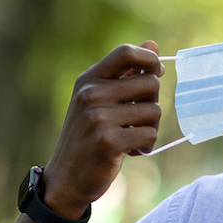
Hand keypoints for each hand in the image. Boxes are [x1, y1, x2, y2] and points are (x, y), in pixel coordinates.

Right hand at [40, 41, 163, 217]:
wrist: (66, 177)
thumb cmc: (88, 136)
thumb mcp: (100, 100)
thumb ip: (126, 73)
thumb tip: (153, 46)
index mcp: (89, 80)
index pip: (126, 52)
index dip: (149, 59)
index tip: (156, 72)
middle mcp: (91, 94)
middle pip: (150, 83)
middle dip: (152, 103)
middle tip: (137, 120)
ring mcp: (98, 118)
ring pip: (154, 111)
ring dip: (150, 128)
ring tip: (130, 138)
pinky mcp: (108, 142)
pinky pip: (150, 135)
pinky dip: (146, 146)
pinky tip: (129, 152)